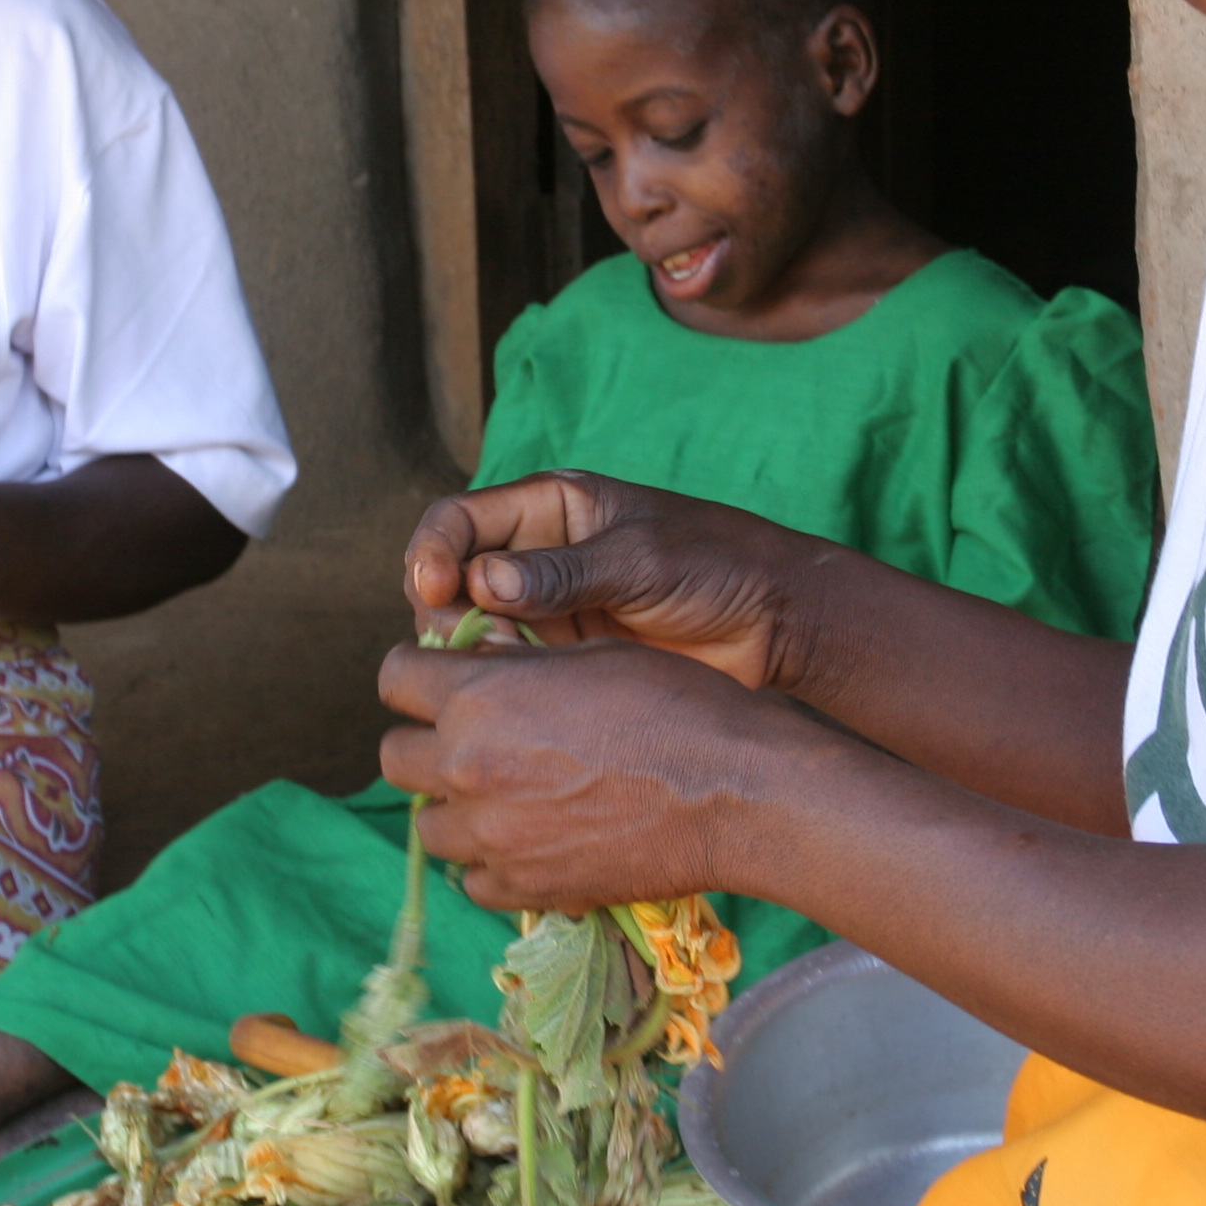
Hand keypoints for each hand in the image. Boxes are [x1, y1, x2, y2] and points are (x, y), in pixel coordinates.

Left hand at [376, 637, 810, 910]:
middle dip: (425, 743)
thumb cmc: (673, 704)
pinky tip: (531, 840)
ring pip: (429, 826)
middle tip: (471, 740)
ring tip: (506, 794)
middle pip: (394, 757)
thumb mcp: (589, 652)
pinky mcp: (524, 888)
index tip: (440, 681)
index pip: (393, 677)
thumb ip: (517, 661)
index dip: (416, 674)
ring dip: (455, 807)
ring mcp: (492, 836)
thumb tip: (474, 662)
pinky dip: (491, 862)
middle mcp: (468, 767)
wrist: (734, 790)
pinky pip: (472, 880)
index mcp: (478, 696)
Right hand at [401, 472, 821, 692]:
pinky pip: (511, 669)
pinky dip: (501, 683)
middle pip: (453, 579)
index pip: (460, 519)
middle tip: (469, 643)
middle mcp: (537, 556)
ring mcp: (548, 610)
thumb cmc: (716, 565)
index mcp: (550, 508)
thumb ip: (565, 572)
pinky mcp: (565, 659)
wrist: (774, 623)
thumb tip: (482, 582)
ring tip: (499, 671)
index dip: (433, 549)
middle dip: (443, 610)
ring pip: (474, 630)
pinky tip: (517, 697)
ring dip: (469, 652)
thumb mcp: (641, 559)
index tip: (430, 585)